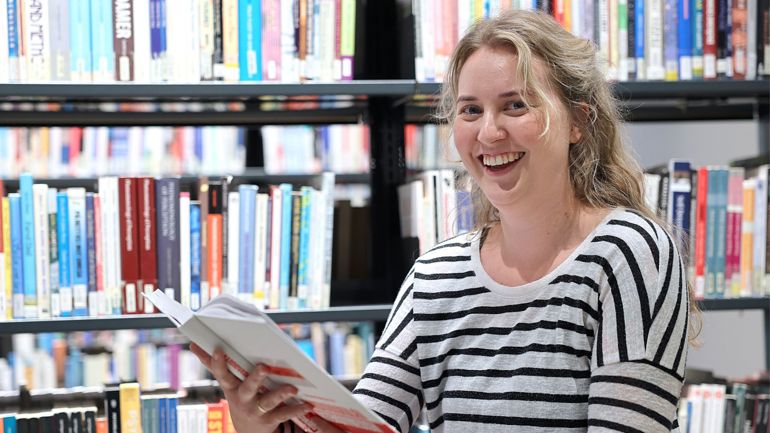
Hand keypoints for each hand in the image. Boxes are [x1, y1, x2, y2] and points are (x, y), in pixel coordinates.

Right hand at [191, 343, 326, 432]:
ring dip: (281, 394)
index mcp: (232, 387)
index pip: (222, 374)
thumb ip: (212, 364)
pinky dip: (297, 409)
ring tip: (293, 388)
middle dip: (256, 377)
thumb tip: (192, 345)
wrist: (248, 431)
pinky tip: (308, 404)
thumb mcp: (227, 383)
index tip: (218, 349)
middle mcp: (243, 399)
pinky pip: (284, 414)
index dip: (219, 363)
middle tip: (264, 367)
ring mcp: (256, 410)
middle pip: (248, 387)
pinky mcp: (270, 420)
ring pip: (268, 402)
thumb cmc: (239, 397)